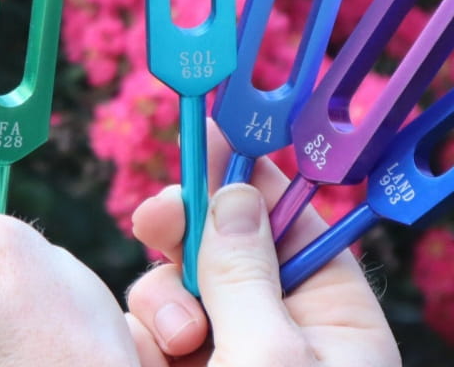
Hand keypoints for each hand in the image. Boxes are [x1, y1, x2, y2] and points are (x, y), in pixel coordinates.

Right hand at [124, 121, 400, 366]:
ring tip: (179, 342)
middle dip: (184, 234)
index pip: (289, 221)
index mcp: (333, 320)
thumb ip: (243, 271)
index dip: (247, 174)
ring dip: (163, 300)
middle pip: (221, 242)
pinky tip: (152, 360)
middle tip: (154, 221)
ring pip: (176, 283)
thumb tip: (234, 193)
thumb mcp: (269, 356)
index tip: (209, 131)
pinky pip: (149, 326)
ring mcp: (227, 353)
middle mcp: (279, 330)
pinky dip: (143, 335)